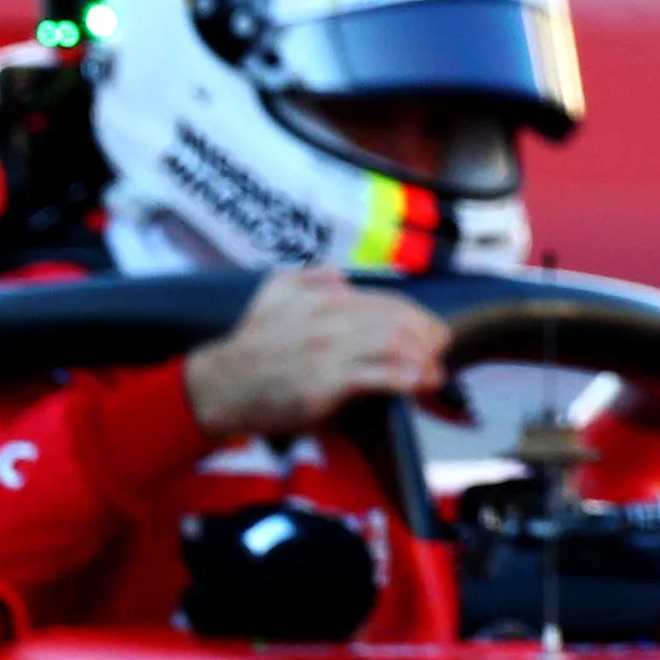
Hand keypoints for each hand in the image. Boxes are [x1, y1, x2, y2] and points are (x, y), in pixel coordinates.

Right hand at [182, 266, 449, 441]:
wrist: (219, 384)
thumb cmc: (248, 344)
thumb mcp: (274, 292)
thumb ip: (307, 278)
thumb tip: (338, 275)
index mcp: (322, 298)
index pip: (384, 300)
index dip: (415, 315)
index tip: (432, 331)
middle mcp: (329, 319)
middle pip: (395, 321)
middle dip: (426, 336)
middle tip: (440, 352)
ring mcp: (327, 351)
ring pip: (390, 345)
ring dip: (421, 358)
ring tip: (435, 373)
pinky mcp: (323, 384)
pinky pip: (373, 376)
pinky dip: (401, 378)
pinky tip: (417, 383)